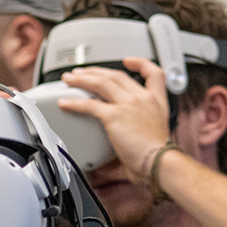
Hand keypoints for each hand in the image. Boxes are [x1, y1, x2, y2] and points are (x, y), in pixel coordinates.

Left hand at [58, 58, 173, 179]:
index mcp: (157, 102)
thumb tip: (105, 165)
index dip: (140, 63)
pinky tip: (64, 103)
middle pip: (116, 75)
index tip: (129, 61)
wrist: (161, 163)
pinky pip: (89, 105)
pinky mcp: (115, 115)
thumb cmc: (158, 159)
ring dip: (82, 79)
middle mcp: (143, 99)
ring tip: (69, 80)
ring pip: (101, 82)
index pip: (153, 73)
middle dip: (96, 71)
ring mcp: (129, 104)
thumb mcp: (150, 142)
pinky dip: (73, 103)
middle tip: (82, 73)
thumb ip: (131, 144)